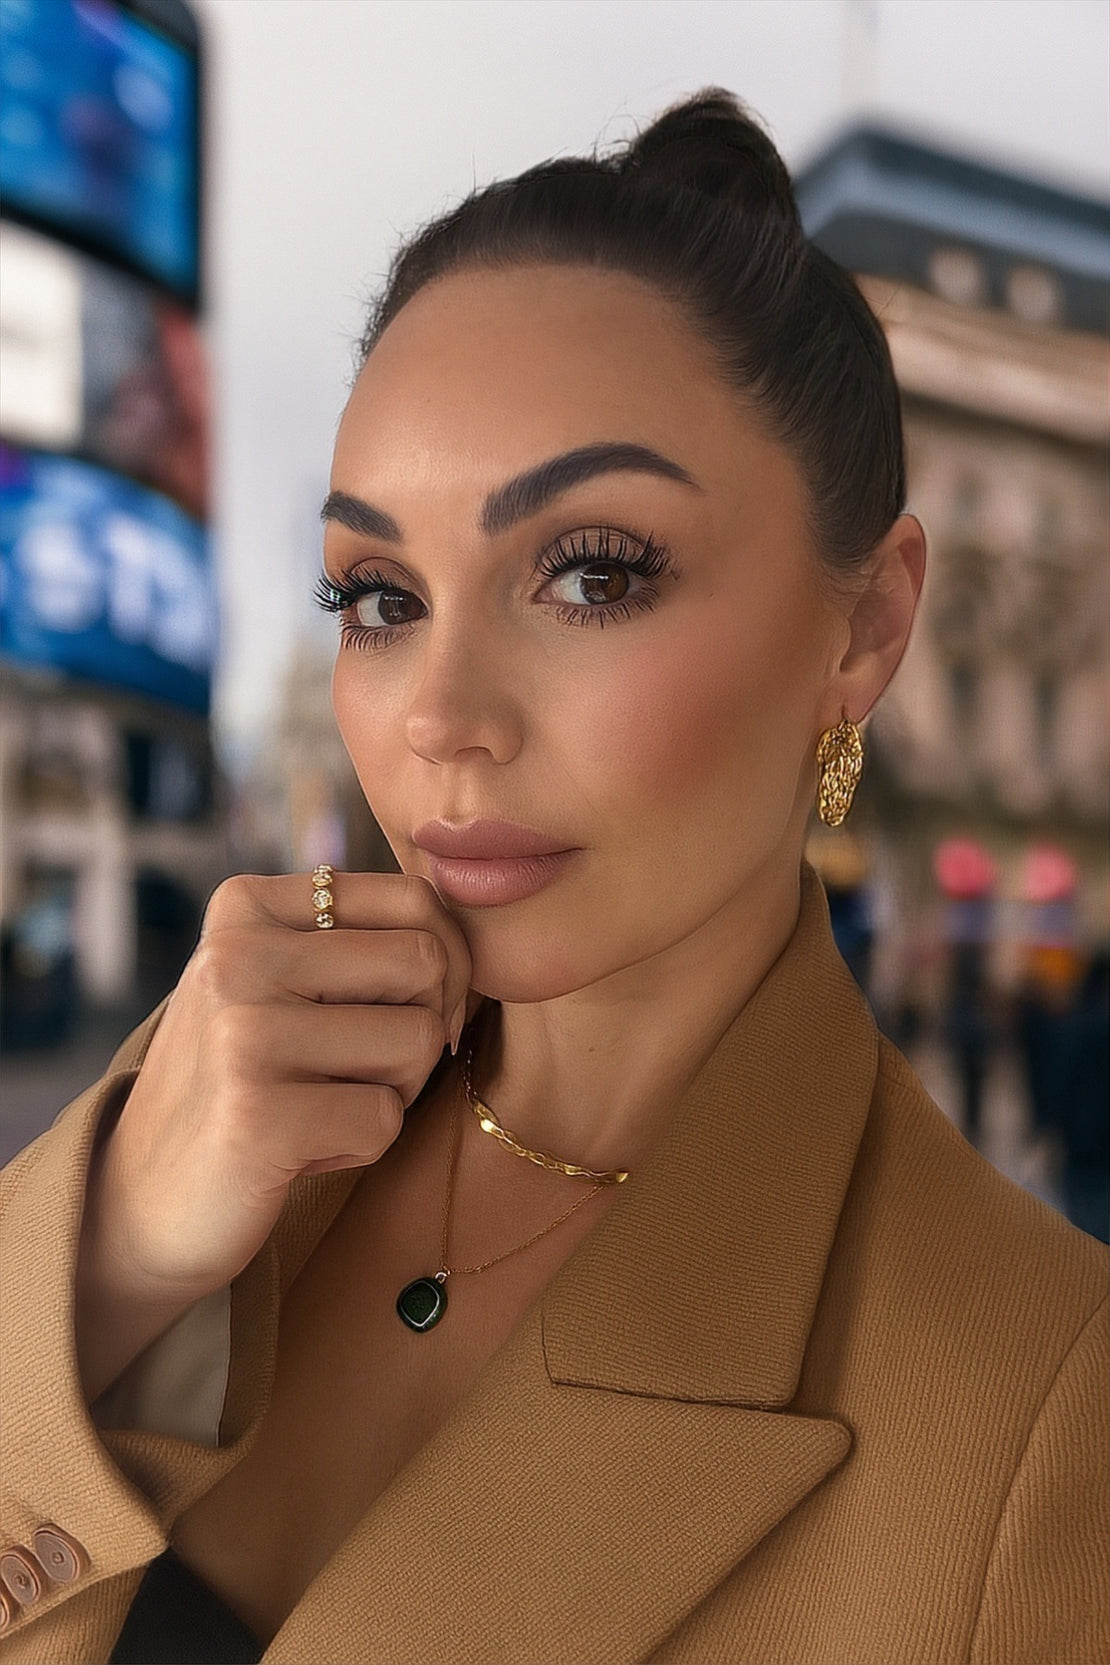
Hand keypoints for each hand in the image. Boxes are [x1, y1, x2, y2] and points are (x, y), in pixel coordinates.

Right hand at [76, 870, 472, 1399]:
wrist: (142, 1198)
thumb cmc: (244, 1080)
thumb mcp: (281, 982)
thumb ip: (361, 940)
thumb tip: (485, 933)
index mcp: (247, 905)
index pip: (415, 899)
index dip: (444, 963)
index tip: (403, 1010)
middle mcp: (237, 954)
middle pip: (428, 965)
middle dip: (422, 1028)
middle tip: (361, 1070)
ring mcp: (243, 1033)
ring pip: (419, 1042)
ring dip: (392, 1092)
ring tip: (320, 1106)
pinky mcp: (256, 1116)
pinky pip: (385, 1120)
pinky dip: (359, 1147)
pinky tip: (298, 1150)